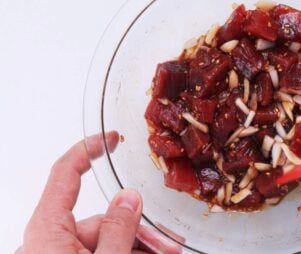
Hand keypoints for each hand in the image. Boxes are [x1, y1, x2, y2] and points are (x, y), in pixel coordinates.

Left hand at [18, 132, 181, 253]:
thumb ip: (117, 230)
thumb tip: (128, 199)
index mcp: (48, 231)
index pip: (65, 175)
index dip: (88, 149)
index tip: (112, 139)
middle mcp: (53, 242)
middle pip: (102, 218)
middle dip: (141, 230)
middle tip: (171, 245)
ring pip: (110, 242)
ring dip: (142, 248)